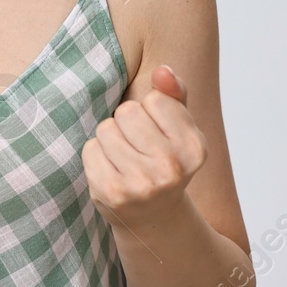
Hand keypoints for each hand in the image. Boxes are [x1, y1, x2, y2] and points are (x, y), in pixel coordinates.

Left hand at [81, 65, 207, 228]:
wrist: (154, 217)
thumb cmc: (164, 161)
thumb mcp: (179, 128)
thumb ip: (173, 95)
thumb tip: (163, 70)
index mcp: (194, 147)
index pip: (155, 99)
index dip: (150, 111)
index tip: (158, 133)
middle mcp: (172, 167)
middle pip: (127, 111)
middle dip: (126, 123)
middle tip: (137, 147)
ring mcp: (141, 183)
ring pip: (106, 128)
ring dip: (109, 139)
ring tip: (124, 159)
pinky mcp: (112, 192)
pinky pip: (91, 149)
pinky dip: (96, 156)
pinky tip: (112, 171)